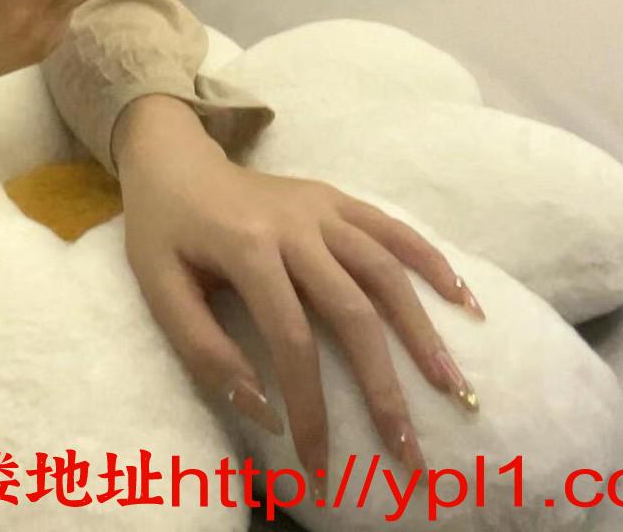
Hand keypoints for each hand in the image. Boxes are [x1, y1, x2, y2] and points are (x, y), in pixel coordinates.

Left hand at [117, 134, 484, 479]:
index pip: (291, 338)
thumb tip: (263, 409)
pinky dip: (431, 261)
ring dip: (422, 329)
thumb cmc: (164, 231)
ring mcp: (322, 207)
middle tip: (409, 450)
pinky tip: (463, 300)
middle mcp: (294, 224)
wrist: (174, 159)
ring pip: (385, 269)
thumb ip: (204, 350)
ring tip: (453, 385)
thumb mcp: (159, 290)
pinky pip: (393, 228)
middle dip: (383, 386)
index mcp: (246, 246)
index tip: (320, 463)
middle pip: (352, 310)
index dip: (310, 406)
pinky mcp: (336, 199)